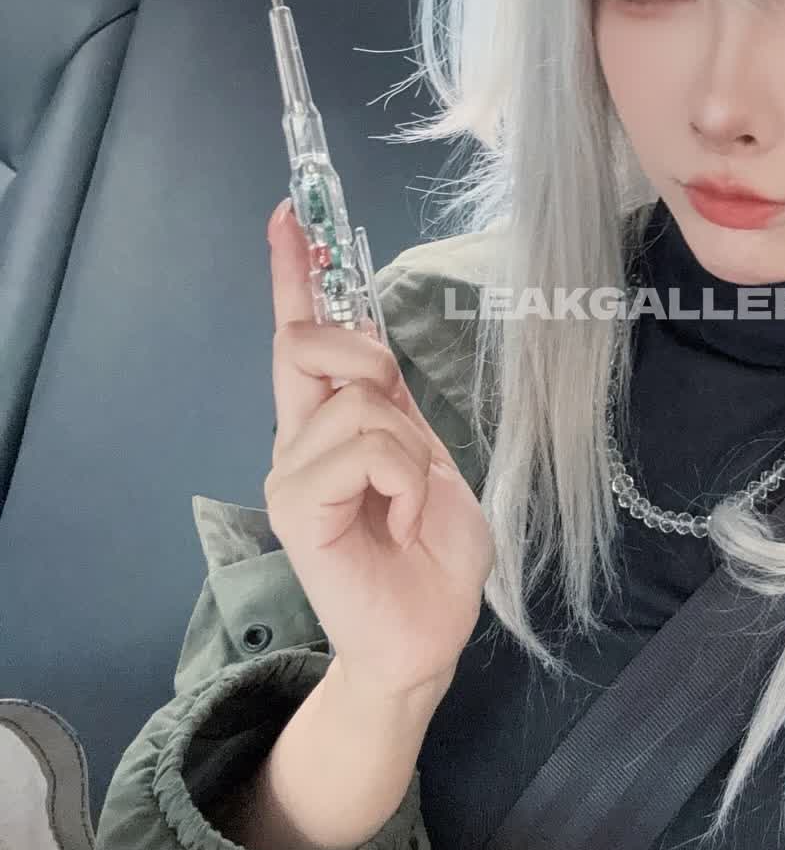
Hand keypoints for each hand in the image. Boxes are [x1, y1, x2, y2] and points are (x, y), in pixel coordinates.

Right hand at [262, 199, 492, 702]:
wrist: (426, 636)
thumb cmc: (432, 556)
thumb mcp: (431, 461)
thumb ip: (395, 405)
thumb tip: (368, 342)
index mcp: (332, 425)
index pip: (302, 335)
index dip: (295, 273)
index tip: (288, 213)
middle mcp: (299, 440)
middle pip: (317, 343)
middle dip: (370, 360)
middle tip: (404, 434)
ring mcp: (291, 473)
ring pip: (360, 402)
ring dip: (409, 449)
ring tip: (407, 504)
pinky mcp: (298, 507)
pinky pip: (365, 448)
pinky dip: (405, 477)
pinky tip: (399, 519)